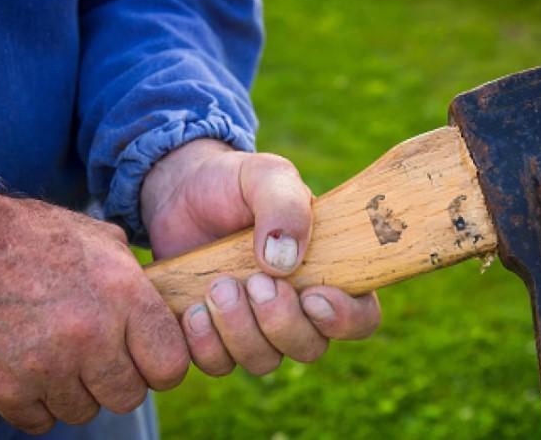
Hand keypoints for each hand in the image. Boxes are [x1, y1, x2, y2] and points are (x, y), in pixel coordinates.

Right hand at [0, 165, 188, 432]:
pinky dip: (36, 402)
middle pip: (129, 397)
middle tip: (97, 359)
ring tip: (57, 356)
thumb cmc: (36, 237)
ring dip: (75, 391)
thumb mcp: (102, 241)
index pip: (171, 366)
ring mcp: (47, 366)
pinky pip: (40, 421)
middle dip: (118, 381)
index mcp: (124, 296)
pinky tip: (29, 368)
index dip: (160, 366)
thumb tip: (165, 312)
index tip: (146, 359)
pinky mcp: (5, 388)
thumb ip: (138, 282)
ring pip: (84, 412)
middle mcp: (91, 335)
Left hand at [141, 140, 380, 375]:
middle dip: (280, 322)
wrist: (180, 190)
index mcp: (327, 271)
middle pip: (310, 348)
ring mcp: (255, 326)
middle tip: (253, 281)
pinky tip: (193, 310)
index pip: (360, 316)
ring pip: (263, 361)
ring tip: (217, 287)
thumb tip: (285, 260)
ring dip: (240, 331)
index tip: (313, 295)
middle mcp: (297, 307)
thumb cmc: (235, 183)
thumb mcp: (266, 176)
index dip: (344, 319)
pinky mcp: (215, 336)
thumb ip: (284, 204)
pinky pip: (218, 364)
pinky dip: (205, 344)